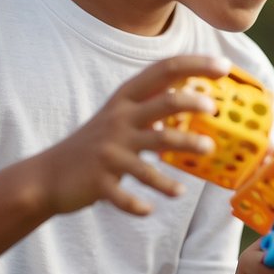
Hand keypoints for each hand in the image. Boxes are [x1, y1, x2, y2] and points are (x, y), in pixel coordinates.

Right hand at [35, 55, 231, 216]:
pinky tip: (152, 208)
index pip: (163, 71)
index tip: (225, 66)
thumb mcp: (119, 118)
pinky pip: (127, 194)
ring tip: (208, 150)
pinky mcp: (101, 181)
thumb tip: (197, 99)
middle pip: (163, 103)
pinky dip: (142, 202)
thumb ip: (152, 107)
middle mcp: (118, 120)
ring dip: (186, 147)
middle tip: (215, 110)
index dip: (195, 65)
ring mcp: (110, 150)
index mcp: (124, 101)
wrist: (48, 175)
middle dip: (193, 104)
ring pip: (156, 145)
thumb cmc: (95, 144)